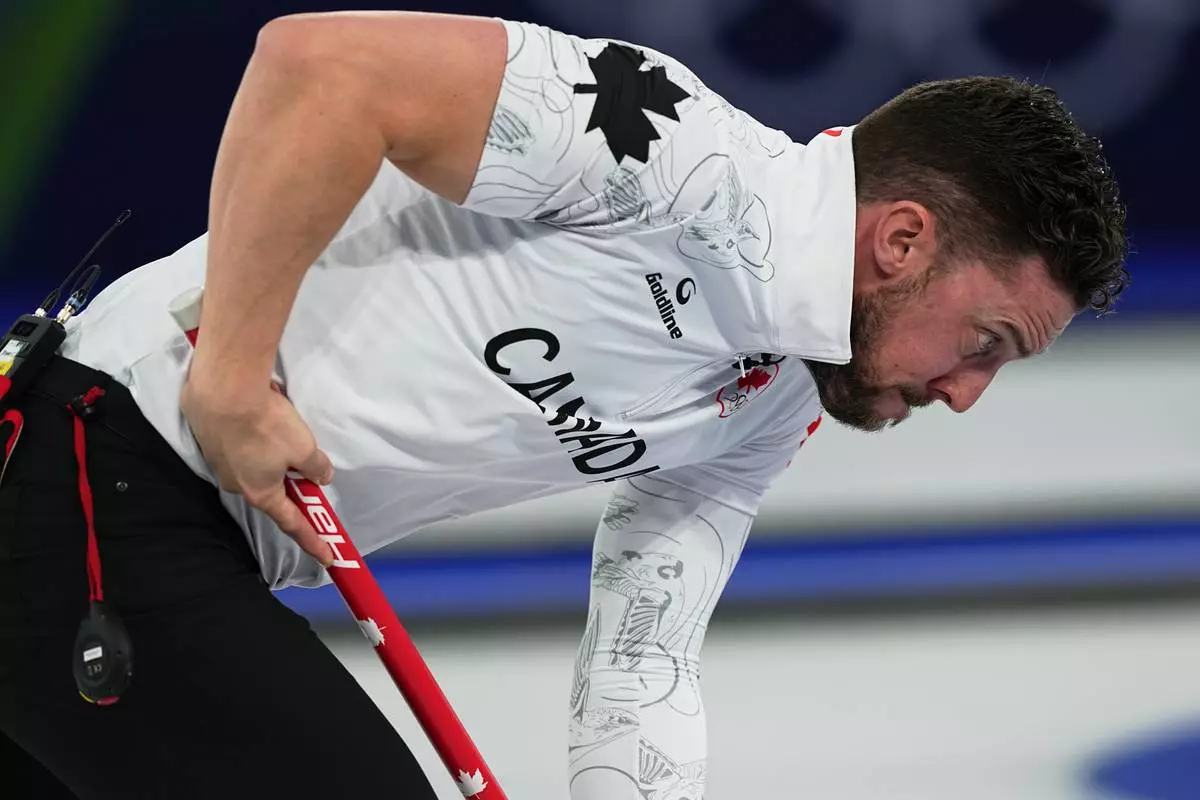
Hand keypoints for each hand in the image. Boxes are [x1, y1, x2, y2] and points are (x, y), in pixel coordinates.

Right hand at [180, 377, 334, 566]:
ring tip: (277, 432)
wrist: (223, 390)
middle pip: (269, 491)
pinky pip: (237, 445)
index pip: (291, 524)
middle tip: (303, 468)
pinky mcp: (209, 439)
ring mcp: (219, 462)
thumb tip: (320, 477)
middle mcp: (236, 484)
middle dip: (287, 483)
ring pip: (252, 466)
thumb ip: (316, 467)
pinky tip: (256, 420)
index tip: (327, 557)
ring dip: (268, 455)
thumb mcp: (305, 448)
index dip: (312, 540)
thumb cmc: (267, 426)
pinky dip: (251, 438)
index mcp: (261, 493)